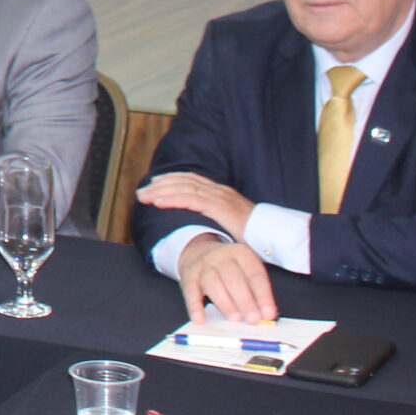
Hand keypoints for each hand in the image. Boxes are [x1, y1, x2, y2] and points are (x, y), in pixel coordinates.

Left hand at [137, 171, 256, 237]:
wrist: (273, 235)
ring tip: (144, 197)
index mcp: (221, 192)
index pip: (192, 180)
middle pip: (183, 181)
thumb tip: (202, 224)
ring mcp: (219, 197)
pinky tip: (158, 203)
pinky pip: (190, 200)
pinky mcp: (219, 207)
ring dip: (160, 191)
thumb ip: (218, 219)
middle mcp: (218, 191)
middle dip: (160, 185)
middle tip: (142, 191)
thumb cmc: (255, 234)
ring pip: (183, 188)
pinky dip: (172, 199)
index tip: (155, 182)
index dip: (172, 180)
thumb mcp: (233, 222)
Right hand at [177, 234, 280, 325]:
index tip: (268, 314)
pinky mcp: (188, 275)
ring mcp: (203, 265)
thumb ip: (256, 291)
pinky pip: (191, 291)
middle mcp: (221, 256)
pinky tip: (200, 318)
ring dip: (224, 303)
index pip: (255, 275)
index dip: (263, 296)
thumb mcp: (245, 270)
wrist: (199, 251)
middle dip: (245, 300)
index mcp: (241, 254)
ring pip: (213, 283)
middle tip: (252, 319)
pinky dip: (195, 306)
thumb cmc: (229, 267)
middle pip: (233, 278)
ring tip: (234, 318)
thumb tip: (264, 315)